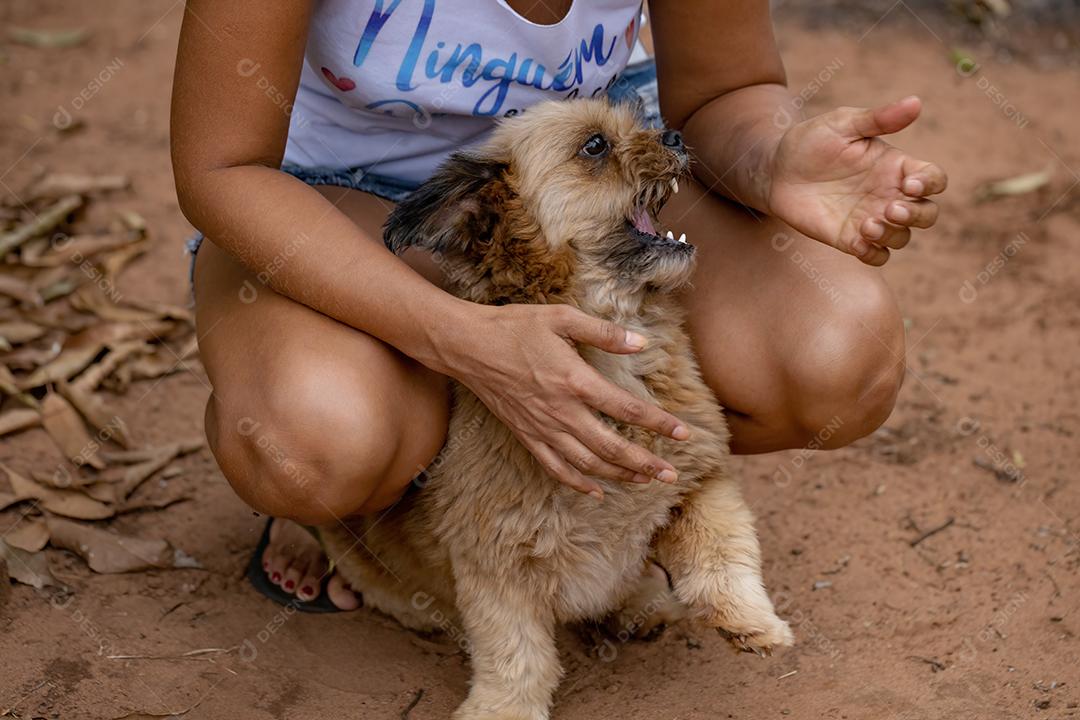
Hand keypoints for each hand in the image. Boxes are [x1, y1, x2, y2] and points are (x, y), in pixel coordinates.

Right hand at [438, 303, 689, 497]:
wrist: (468, 346)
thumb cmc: (515, 327)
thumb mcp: (562, 318)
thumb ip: (604, 332)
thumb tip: (642, 343)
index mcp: (575, 381)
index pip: (627, 409)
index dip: (658, 424)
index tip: (684, 434)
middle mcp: (562, 412)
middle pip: (611, 447)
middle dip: (644, 463)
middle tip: (671, 476)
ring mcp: (543, 428)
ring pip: (587, 463)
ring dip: (618, 476)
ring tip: (644, 482)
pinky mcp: (527, 436)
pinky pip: (555, 468)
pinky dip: (578, 483)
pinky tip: (596, 491)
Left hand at [767, 96, 947, 264]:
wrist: (776, 170)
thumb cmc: (811, 141)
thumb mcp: (843, 123)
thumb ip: (878, 118)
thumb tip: (916, 102)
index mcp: (895, 166)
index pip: (933, 179)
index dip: (930, 184)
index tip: (908, 184)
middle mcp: (888, 194)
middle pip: (927, 214)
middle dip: (917, 215)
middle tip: (891, 209)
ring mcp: (870, 218)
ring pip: (903, 237)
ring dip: (893, 235)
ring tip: (866, 225)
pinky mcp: (849, 238)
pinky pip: (876, 256)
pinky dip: (874, 255)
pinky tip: (857, 243)